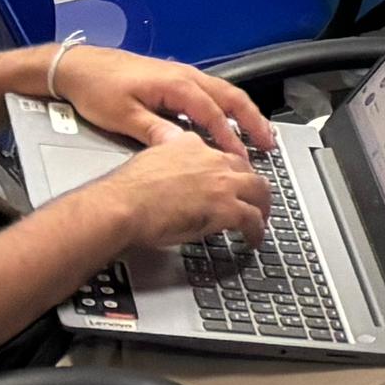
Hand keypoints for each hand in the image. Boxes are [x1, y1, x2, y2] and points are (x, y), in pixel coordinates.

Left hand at [54, 46, 269, 162]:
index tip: (242, 158)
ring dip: (244, 112)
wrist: (78, 67)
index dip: (230, 138)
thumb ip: (155, 132)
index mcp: (176, 85)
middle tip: (269, 142)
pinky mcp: (175, 78)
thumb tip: (182, 149)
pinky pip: (212, 92)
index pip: (213, 115)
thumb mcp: (123, 117)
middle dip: (253, 120)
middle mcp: (186, 76)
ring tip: (259, 132)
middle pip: (232, 97)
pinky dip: (228, 107)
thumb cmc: (97, 89)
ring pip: (225, 92)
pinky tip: (228, 120)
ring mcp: (182, 75)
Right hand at [86, 116, 271, 255]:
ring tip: (260, 219)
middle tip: (254, 199)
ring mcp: (222, 182)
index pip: (220, 154)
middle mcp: (212, 159)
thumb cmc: (124, 192)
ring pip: (259, 191)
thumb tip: (165, 171)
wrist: (122, 206)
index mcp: (191, 145)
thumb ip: (163, 159)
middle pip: (246, 169)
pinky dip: (256, 231)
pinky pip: (252, 219)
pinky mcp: (225, 207)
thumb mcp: (147, 160)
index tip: (230, 179)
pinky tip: (253, 239)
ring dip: (262, 207)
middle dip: (253, 185)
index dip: (228, 169)